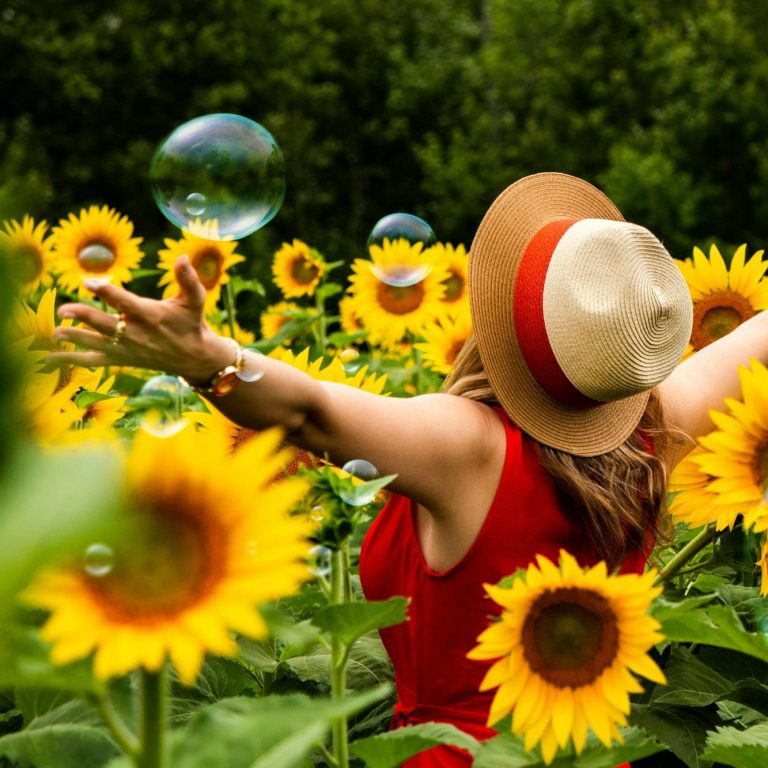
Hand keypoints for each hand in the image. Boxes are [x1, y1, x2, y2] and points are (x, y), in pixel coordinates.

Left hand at [48, 255, 235, 382]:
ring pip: (95, 343)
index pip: (125, 302)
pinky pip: (91, 360)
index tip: (89, 282)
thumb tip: (183, 257)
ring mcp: (126, 349)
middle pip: (105, 324)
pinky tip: (46, 358)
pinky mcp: (120, 358)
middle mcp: (136, 334)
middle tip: (63, 310)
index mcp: (151, 316)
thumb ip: (188, 279)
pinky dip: (69, 360)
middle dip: (83, 317)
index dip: (107, 292)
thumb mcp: (195, 300)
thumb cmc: (192, 323)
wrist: (193, 358)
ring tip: (55, 331)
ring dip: (74, 337)